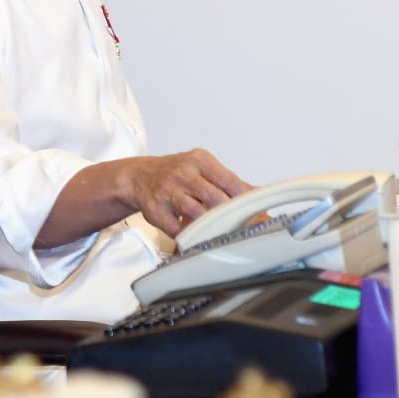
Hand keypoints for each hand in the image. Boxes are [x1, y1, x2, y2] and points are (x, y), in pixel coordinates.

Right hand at [131, 148, 251, 237]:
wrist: (140, 176)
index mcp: (199, 160)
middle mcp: (183, 173)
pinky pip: (177, 229)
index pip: (228, 180)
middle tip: (241, 227)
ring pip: (196, 213)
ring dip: (210, 226)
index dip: (244, 198)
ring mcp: (168, 191)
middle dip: (230, 214)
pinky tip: (196, 237)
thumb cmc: (177, 173)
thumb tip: (258, 193)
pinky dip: (189, 236)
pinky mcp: (157, 211)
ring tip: (221, 233)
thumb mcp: (203, 168)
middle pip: (214, 197)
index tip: (256, 211)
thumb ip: (228, 181)